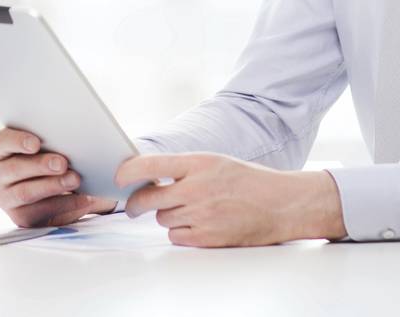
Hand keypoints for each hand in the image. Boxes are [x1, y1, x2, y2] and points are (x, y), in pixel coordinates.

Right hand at [0, 127, 116, 227]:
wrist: (60, 192)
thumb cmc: (50, 161)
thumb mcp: (48, 148)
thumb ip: (52, 142)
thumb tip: (73, 135)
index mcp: (1, 150)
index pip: (2, 142)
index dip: (17, 141)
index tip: (36, 143)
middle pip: (14, 168)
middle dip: (40, 165)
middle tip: (62, 163)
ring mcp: (6, 197)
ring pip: (25, 192)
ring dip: (52, 185)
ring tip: (74, 179)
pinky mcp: (20, 217)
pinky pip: (40, 211)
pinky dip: (64, 204)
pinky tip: (82, 199)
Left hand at [117, 153, 346, 247]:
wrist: (282, 204)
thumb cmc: (249, 180)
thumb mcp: (215, 161)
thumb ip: (183, 168)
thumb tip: (147, 175)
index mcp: (198, 163)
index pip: (149, 164)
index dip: (127, 172)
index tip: (117, 177)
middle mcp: (197, 188)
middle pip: (147, 199)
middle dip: (136, 203)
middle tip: (132, 206)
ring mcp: (202, 214)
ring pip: (162, 219)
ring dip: (167, 216)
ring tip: (188, 210)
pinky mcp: (207, 238)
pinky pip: (176, 237)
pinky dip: (180, 233)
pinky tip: (196, 225)